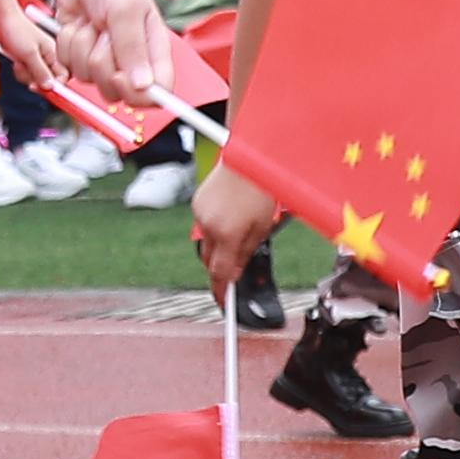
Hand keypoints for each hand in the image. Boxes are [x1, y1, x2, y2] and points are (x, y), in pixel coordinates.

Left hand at [30, 0, 165, 108]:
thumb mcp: (126, 9)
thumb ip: (133, 49)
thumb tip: (144, 87)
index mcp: (154, 49)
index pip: (158, 92)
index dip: (141, 95)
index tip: (122, 77)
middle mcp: (131, 60)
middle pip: (118, 92)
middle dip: (103, 64)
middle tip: (104, 33)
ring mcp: (104, 59)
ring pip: (90, 79)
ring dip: (83, 48)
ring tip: (92, 22)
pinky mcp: (80, 56)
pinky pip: (69, 68)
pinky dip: (68, 46)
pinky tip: (77, 25)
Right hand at [185, 151, 281, 290]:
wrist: (248, 157)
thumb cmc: (261, 188)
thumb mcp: (263, 226)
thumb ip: (246, 253)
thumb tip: (234, 272)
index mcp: (227, 233)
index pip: (220, 273)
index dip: (222, 291)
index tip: (225, 302)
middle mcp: (208, 224)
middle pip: (209, 261)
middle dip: (221, 267)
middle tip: (236, 266)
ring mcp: (199, 212)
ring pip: (206, 242)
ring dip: (219, 245)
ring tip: (239, 229)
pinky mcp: (197, 202)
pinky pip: (204, 225)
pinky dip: (215, 227)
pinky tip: (230, 215)